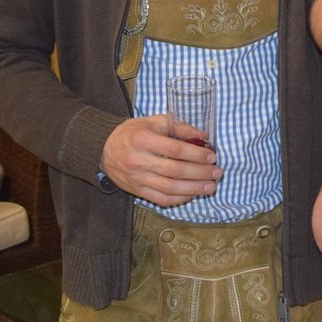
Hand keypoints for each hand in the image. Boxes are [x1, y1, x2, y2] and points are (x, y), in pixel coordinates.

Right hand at [101, 116, 220, 206]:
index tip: (212, 157)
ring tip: (211, 186)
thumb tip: (204, 137)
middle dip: (200, 173)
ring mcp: (137, 178)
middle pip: (175, 171)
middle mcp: (139, 160)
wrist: (104, 148)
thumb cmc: (133, 132)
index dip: (197, 155)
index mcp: (143, 139)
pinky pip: (161, 199)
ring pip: (170, 188)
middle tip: (217, 173)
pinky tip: (193, 194)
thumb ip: (179, 127)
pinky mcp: (137, 191)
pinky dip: (180, 199)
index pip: (176, 150)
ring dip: (194, 189)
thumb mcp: (154, 122)